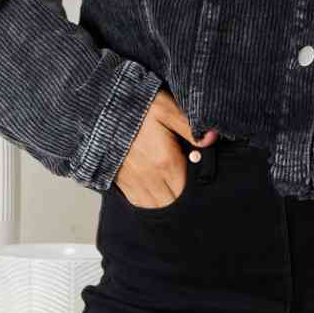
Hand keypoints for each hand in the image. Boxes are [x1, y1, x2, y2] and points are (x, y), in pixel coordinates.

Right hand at [114, 88, 218, 207]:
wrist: (100, 107)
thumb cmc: (136, 105)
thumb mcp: (167, 109)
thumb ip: (191, 127)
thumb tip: (213, 139)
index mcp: (165, 162)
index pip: (188, 192)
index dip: (197, 190)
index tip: (200, 180)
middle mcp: (148, 177)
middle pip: (173, 203)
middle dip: (183, 198)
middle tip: (188, 183)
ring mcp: (132, 181)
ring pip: (155, 207)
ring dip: (166, 201)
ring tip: (174, 189)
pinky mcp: (119, 181)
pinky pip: (138, 202)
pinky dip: (149, 202)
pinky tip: (156, 192)